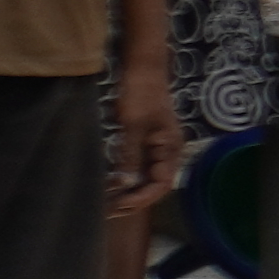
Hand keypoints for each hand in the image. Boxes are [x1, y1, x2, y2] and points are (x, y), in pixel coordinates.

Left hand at [110, 60, 179, 215]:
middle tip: (109, 210)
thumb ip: (130, 155)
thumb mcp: (133, 125)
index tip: (119, 205)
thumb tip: (125, 183)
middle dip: (134, 199)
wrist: (142, 67)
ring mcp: (156, 146)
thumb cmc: (141, 93)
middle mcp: (166, 151)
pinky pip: (137, 166)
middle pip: (154, 184)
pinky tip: (111, 181)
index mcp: (170, 148)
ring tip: (108, 201)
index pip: (161, 184)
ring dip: (128, 190)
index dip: (141, 198)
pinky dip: (126, 176)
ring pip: (145, 177)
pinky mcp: (144, 140)